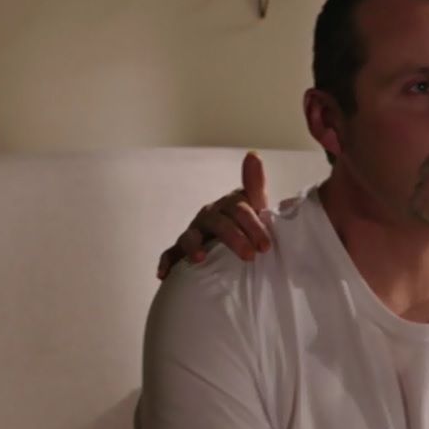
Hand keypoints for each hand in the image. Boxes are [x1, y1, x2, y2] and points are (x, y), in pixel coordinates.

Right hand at [156, 151, 272, 279]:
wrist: (239, 240)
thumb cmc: (249, 223)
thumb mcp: (257, 205)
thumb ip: (255, 184)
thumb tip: (252, 154)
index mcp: (230, 204)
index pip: (239, 208)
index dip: (252, 225)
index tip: (265, 245)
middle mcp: (211, 214)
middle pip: (218, 222)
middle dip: (233, 238)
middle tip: (249, 256)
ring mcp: (196, 230)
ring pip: (191, 235)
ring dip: (193, 246)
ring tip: (199, 258)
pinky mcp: (183, 248)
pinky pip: (171, 253)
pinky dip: (166, 262)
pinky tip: (163, 274)